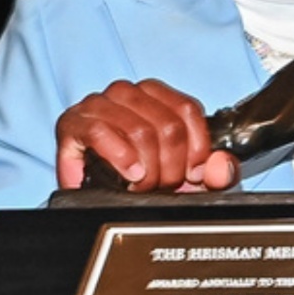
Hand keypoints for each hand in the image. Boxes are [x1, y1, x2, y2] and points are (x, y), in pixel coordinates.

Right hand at [56, 79, 237, 191]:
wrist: (103, 201)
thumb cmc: (145, 180)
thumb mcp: (191, 179)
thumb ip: (218, 172)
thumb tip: (221, 167)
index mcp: (156, 95)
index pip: (188, 109)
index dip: (197, 148)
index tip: (194, 173)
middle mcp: (128, 93)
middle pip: (168, 125)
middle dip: (172, 166)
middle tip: (163, 185)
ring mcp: (98, 104)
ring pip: (140, 131)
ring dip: (148, 168)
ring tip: (143, 184)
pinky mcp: (72, 123)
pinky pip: (100, 132)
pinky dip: (120, 157)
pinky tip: (129, 174)